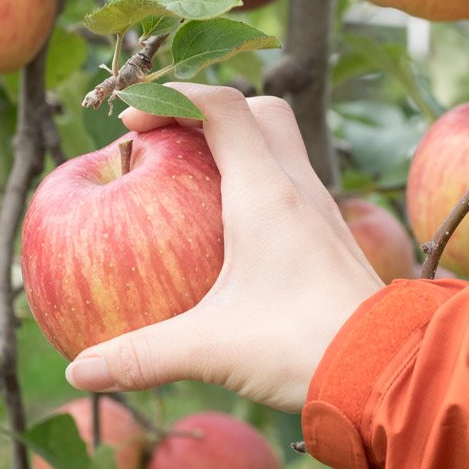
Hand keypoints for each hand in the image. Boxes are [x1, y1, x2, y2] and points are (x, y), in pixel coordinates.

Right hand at [65, 83, 383, 411]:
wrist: (387, 369)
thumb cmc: (302, 345)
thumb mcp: (210, 348)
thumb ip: (142, 356)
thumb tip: (81, 371)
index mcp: (267, 191)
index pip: (222, 106)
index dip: (172, 97)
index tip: (132, 121)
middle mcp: (299, 187)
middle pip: (261, 112)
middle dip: (211, 111)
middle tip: (170, 140)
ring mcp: (321, 210)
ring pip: (282, 146)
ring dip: (239, 146)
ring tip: (194, 179)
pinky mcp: (330, 237)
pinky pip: (292, 185)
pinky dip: (258, 184)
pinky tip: (233, 229)